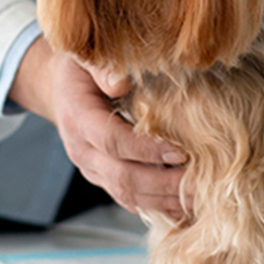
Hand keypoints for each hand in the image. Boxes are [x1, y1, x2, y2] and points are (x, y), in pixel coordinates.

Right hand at [9, 37, 187, 218]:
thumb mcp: (87, 57)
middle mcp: (81, 150)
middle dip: (163, 184)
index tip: (181, 152)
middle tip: (199, 183)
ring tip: (198, 199)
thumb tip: (121, 83)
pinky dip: (156, 206)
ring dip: (163, 201)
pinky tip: (184, 206)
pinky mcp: (103, 178)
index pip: (112, 141)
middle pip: (122, 177)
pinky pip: (128, 200)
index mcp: (78, 119)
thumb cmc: (82, 67)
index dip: (147, 150)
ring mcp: (91, 168)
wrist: (65, 87)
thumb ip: (102, 68)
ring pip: (126, 195)